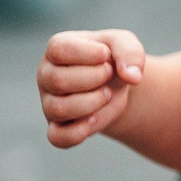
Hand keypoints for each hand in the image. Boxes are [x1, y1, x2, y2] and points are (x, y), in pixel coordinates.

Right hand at [38, 29, 146, 147]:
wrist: (117, 83)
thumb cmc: (113, 58)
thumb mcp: (124, 44)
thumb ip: (129, 52)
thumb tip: (133, 76)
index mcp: (56, 49)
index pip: (59, 50)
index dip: (89, 54)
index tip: (106, 55)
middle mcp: (46, 76)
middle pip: (59, 81)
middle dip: (94, 78)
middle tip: (109, 74)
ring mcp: (49, 103)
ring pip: (59, 109)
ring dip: (91, 103)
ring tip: (107, 94)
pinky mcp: (58, 127)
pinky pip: (58, 137)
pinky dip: (78, 133)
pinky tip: (95, 120)